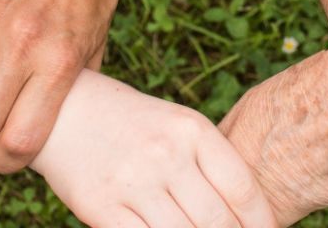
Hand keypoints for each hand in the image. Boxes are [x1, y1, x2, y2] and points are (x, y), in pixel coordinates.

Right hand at [33, 70, 277, 227]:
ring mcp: (133, 181)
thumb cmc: (134, 123)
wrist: (66, 111)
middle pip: (217, 219)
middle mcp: (166, 153)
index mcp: (192, 129)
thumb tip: (246, 212)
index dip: (261, 220)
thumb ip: (209, 161)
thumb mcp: (177, 125)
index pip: (241, 186)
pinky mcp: (101, 206)